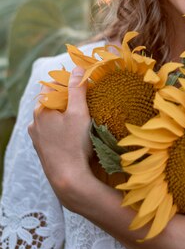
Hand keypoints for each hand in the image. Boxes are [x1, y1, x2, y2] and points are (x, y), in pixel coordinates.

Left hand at [29, 67, 92, 195]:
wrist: (68, 180)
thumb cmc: (74, 144)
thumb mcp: (79, 113)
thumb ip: (78, 89)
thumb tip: (78, 69)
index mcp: (41, 110)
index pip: (52, 86)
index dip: (68, 82)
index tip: (83, 83)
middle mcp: (34, 123)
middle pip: (52, 102)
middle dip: (68, 99)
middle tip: (86, 100)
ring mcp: (37, 138)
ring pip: (52, 118)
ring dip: (65, 115)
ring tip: (83, 118)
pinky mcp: (43, 150)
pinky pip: (52, 132)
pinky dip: (63, 128)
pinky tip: (75, 134)